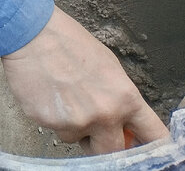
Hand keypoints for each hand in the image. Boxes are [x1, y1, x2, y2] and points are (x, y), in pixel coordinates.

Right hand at [1, 7, 169, 153]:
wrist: (30, 33)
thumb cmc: (68, 42)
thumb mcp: (108, 66)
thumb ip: (120, 98)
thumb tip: (123, 121)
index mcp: (125, 99)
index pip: (153, 136)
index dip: (149, 146)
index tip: (141, 145)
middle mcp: (104, 115)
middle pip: (113, 151)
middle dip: (103, 141)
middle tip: (91, 125)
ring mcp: (75, 121)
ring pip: (76, 138)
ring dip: (71, 126)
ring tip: (60, 96)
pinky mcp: (48, 122)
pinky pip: (53, 128)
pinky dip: (50, 115)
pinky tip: (45, 93)